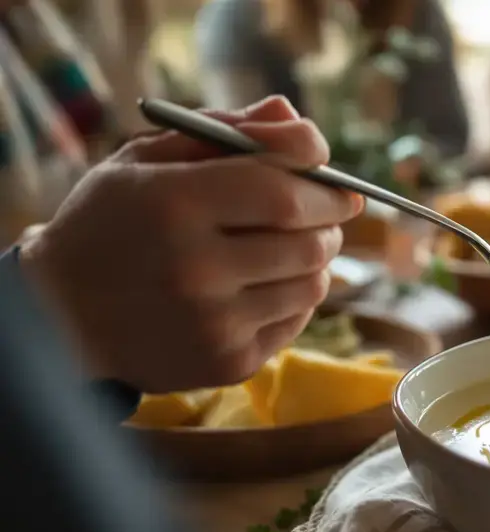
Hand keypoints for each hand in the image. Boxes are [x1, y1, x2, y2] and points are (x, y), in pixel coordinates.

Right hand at [20, 96, 363, 392]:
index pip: (284, 193)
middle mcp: (195, 270)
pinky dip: (296, 297)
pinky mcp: (228, 364)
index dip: (325, 187)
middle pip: (308, 242)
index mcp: (173, 206)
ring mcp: (214, 324)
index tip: (340, 186)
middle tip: (327, 214)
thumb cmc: (112, 222)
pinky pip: (297, 321)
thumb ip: (227, 131)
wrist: (62, 315)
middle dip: (329, 222)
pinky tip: (265, 284)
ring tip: (293, 245)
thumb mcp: (147, 159)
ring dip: (317, 259)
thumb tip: (297, 122)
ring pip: (312, 284)